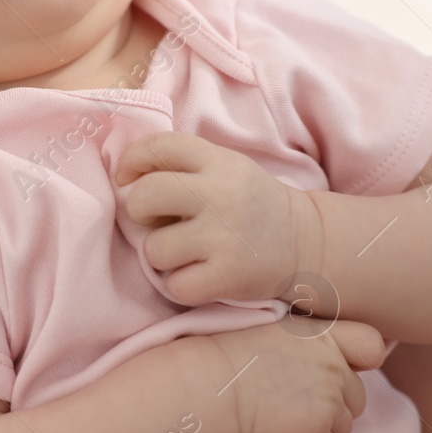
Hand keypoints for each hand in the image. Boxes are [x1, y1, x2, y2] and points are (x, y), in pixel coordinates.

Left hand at [117, 132, 323, 304]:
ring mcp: (224, 237)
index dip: (131, 161)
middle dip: (139, 212)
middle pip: (143, 197)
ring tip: (188, 252)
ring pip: (154, 249)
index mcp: (219, 162)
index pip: (158, 147)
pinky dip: (182, 285)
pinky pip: (174, 285)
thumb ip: (183, 165)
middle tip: (158, 221)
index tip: (127, 179)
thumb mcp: (226, 168)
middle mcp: (221, 195)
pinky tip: (202, 275)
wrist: (307, 243)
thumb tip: (124, 177)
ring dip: (163, 255)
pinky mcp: (228, 276)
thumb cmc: (252, 204)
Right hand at [201, 320, 384, 432]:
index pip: (371, 346)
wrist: (209, 388)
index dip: (360, 360)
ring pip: (342, 429)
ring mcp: (330, 403)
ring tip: (280, 420)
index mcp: (325, 336)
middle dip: (333, 405)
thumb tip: (329, 360)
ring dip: (318, 430)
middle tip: (292, 405)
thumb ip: (310, 343)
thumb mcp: (275, 330)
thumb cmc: (230, 358)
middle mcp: (336, 367)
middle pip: (356, 397)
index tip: (336, 370)